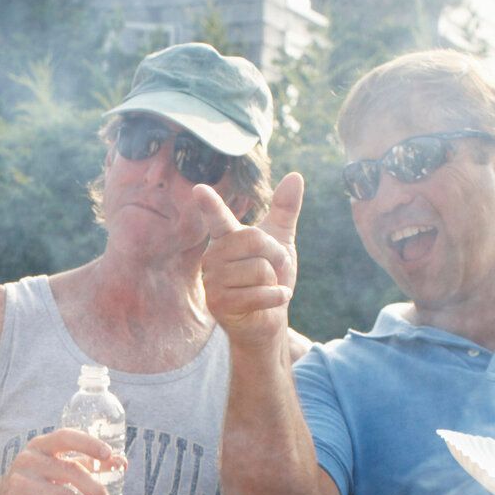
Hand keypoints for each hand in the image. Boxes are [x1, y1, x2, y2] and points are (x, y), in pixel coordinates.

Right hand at [0, 428, 124, 494]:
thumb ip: (86, 462)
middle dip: (95, 489)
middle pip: (70, 472)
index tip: (109, 456)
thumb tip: (122, 462)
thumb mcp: (56, 467)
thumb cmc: (35, 483)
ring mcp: (20, 482)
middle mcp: (28, 460)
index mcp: (40, 446)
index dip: (89, 444)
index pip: (66, 437)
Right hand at [192, 173, 303, 356]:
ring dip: (275, 281)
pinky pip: (259, 293)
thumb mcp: (281, 241)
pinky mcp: (219, 304)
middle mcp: (213, 256)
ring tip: (267, 289)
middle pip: (254, 239)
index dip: (210, 204)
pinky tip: (272, 301)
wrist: (269, 319)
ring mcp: (213, 281)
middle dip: (276, 255)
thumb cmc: (270, 278)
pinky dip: (275, 297)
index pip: (218, 218)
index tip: (199, 190)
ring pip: (259, 269)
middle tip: (275, 270)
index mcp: (226, 238)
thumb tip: (295, 175)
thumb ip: (285, 210)